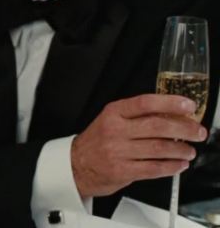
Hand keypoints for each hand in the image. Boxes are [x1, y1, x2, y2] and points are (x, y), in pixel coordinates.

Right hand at [72, 94, 207, 197]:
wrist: (76, 164)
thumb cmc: (98, 141)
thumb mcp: (111, 120)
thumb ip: (137, 116)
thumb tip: (172, 115)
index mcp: (113, 113)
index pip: (145, 103)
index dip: (170, 103)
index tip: (188, 105)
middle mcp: (115, 130)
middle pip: (156, 126)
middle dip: (184, 129)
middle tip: (197, 132)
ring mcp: (118, 151)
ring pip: (158, 148)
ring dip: (180, 149)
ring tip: (190, 150)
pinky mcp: (122, 170)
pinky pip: (154, 168)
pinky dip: (171, 167)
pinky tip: (179, 164)